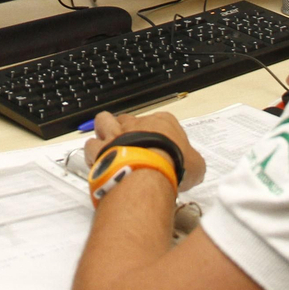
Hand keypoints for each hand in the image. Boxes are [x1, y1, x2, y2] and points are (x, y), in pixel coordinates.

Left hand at [84, 111, 205, 191]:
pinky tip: (98, 163)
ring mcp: (116, 132)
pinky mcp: (101, 148)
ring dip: (105, 133)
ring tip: (110, 149)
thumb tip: (192, 168)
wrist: (149, 169)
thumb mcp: (197, 165)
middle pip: (129, 120)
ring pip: (104, 122)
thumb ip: (193, 163)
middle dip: (129, 132)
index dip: (158, 136)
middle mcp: (137, 122)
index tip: (160, 150)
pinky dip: (93, 154)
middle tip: (134, 151)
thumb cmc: (175, 163)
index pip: (159, 122)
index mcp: (163, 121)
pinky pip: (91, 145)